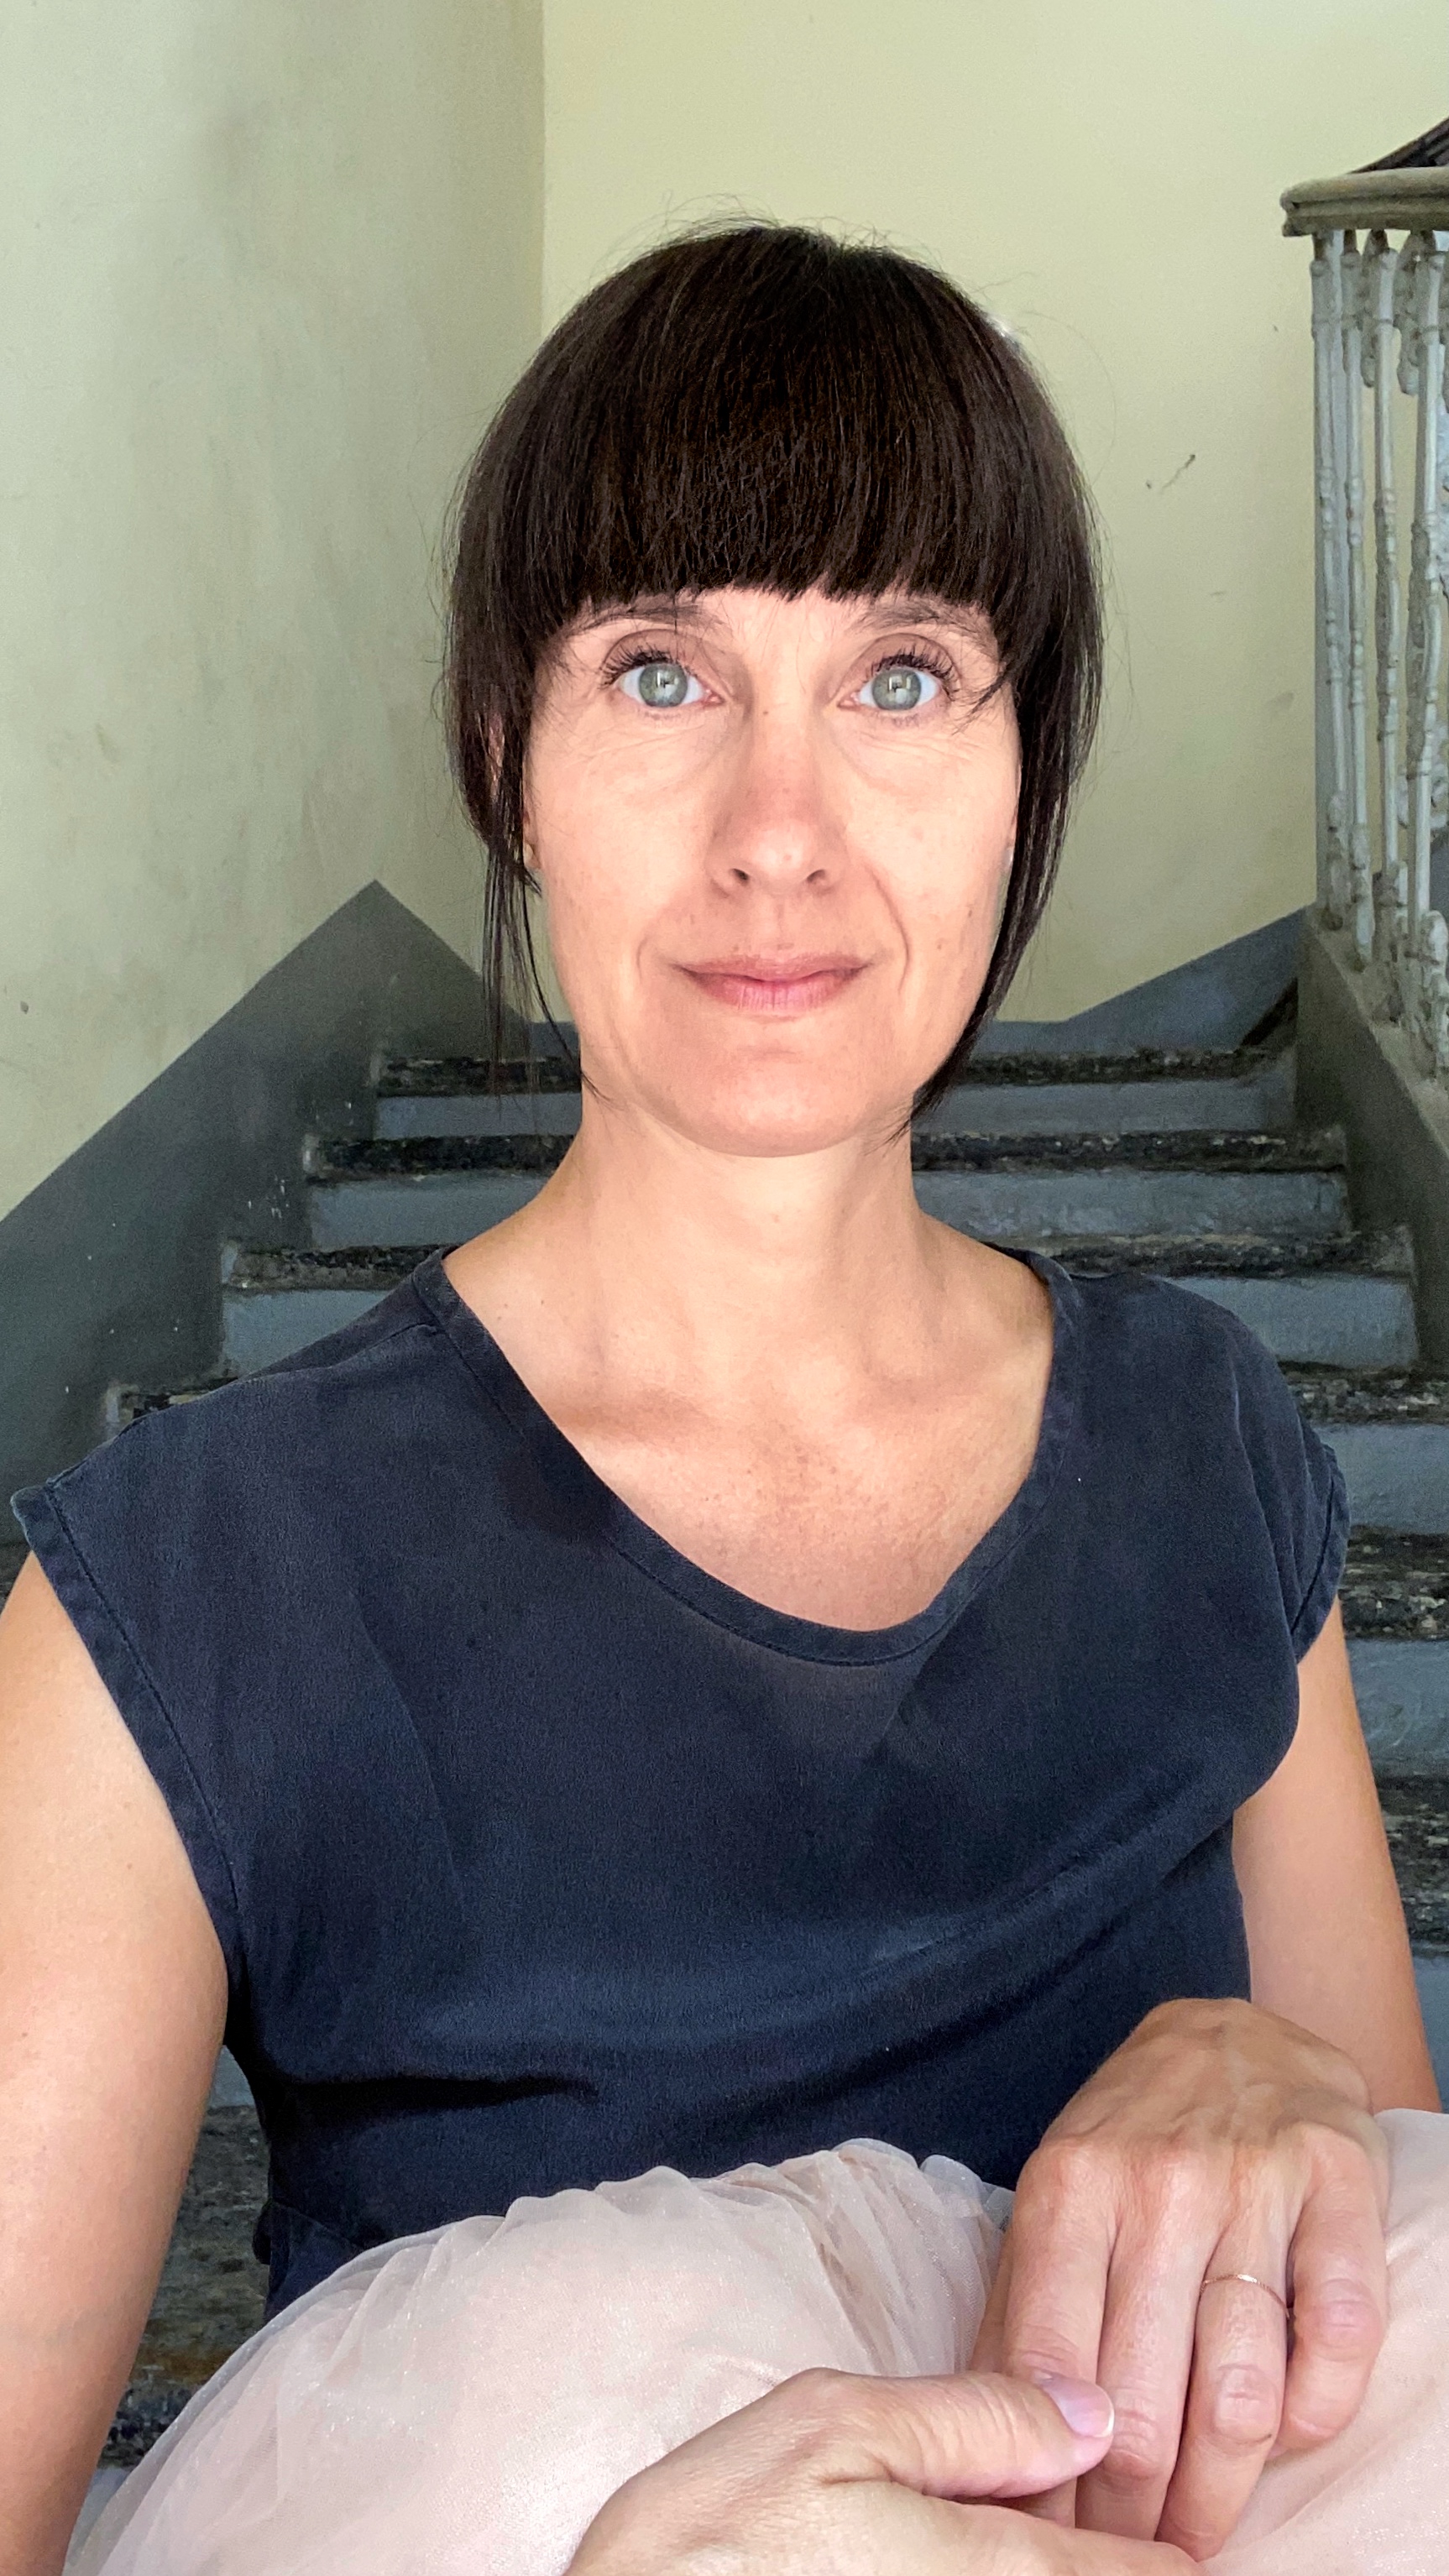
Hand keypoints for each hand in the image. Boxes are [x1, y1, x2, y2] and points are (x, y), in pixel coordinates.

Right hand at [567, 2366, 1193, 2572]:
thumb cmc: (712, 2538)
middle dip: (1114, 2560)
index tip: (1169, 2517)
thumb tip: (1094, 2411)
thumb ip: (974, 2419)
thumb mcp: (832, 2427)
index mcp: (987, 2571)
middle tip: (1105, 2524)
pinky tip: (946, 2560)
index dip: (1165, 2542)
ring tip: (985, 2533)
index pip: (1143, 2574)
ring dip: (1063, 2568)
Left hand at [972, 1998, 1388, 2560]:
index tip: (1054, 2541)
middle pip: (1141, 2405)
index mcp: (1070, 2189)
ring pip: (1240, 2391)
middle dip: (1133, 2513)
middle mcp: (1159, 2183)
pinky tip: (1290, 2439)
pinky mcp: (1341, 2181)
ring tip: (1202, 2535)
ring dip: (1221, 2491)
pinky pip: (1336, 2335)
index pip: (1047, 2371)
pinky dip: (1315, 2411)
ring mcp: (1255, 2181)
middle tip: (1133, 2558)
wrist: (1236, 2032)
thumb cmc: (1134, 2135)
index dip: (1051, 2480)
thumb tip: (986, 2434)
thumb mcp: (1058, 2197)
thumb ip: (1024, 2305)